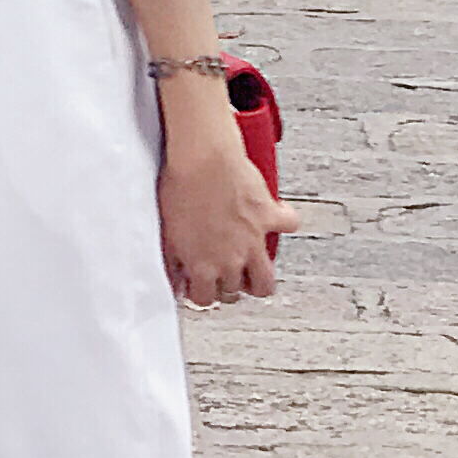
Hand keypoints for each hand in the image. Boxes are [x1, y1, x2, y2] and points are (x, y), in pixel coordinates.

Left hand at [160, 117, 292, 307]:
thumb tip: (173, 278)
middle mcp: (231, 259)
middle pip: (235, 293)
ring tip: (249, 265)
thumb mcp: (167, 230)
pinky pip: (290, 225)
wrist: (202, 158)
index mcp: (203, 265)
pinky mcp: (269, 216)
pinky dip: (286, 221)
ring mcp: (253, 241)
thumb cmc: (180, 187)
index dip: (202, 293)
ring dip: (258, 277)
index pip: (205, 299)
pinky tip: (277, 216)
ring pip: (266, 281)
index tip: (200, 285)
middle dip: (227, 286)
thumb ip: (172, 259)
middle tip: (222, 272)